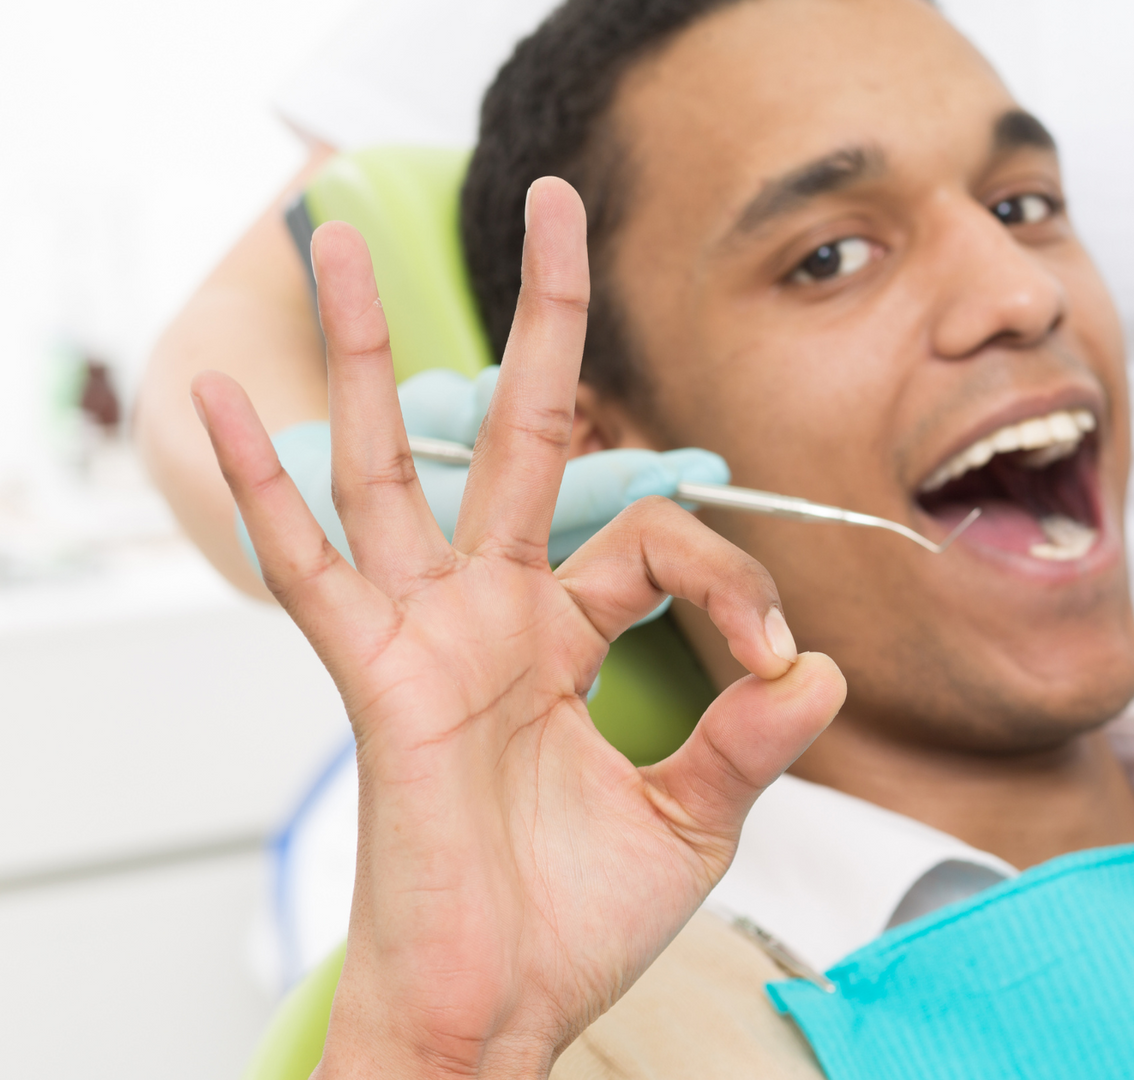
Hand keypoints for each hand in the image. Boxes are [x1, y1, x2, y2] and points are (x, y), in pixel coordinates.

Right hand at [193, 177, 844, 1079]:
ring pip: (393, 464)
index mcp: (570, 635)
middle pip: (519, 432)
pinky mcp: (377, 680)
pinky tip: (221, 398)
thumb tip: (824, 670)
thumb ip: (752, 736)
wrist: (501, 1012)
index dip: (735, 584)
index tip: (779, 670)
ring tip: (326, 235)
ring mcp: (428, 636)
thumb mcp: (696, 816)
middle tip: (554, 203)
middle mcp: (495, 614)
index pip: (660, 536)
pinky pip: (311, 571)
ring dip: (362, 351)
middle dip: (541, 321)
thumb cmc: (577, 921)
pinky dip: (260, 486)